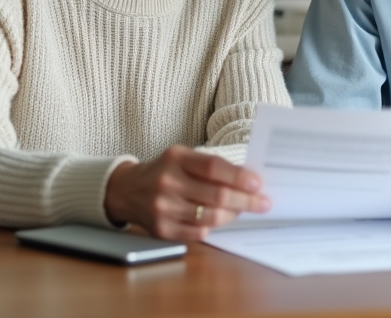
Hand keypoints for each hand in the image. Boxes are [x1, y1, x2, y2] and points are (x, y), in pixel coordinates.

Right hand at [104, 145, 270, 241]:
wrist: (127, 190)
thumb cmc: (164, 171)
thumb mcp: (182, 157)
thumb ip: (210, 165)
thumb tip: (247, 178)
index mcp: (176, 158)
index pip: (213, 167)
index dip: (239, 177)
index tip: (258, 183)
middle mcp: (168, 182)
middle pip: (216, 196)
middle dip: (246, 201)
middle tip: (263, 203)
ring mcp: (163, 208)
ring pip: (211, 216)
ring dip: (233, 215)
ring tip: (242, 210)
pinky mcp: (161, 229)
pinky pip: (198, 232)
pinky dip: (213, 226)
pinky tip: (220, 219)